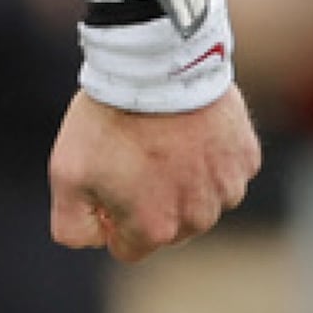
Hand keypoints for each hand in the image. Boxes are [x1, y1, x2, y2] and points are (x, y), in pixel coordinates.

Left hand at [48, 87, 259, 261]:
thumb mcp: (67, 174)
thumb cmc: (109, 119)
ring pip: (201, 200)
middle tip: (136, 156)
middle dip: (151, 202)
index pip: (128, 247)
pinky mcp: (246, 158)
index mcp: (155, 230)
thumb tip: (96, 241)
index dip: (112, 217)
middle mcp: (197, 218)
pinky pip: (226, 171)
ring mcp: (227, 188)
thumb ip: (72, 226)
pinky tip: (191, 129)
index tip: (109, 181)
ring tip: (165, 140)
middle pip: (168, 227)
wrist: (157, 65)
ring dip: (185, 182)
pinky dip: (211, 157)